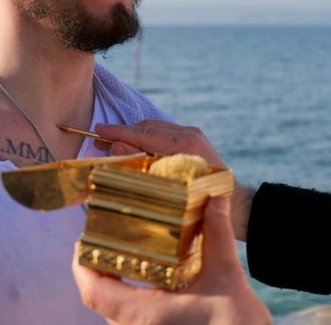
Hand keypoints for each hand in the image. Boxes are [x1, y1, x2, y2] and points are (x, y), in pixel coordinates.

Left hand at [73, 194, 271, 324]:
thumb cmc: (237, 323)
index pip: (94, 293)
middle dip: (96, 270)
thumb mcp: (226, 273)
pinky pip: (129, 319)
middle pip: (100, 300)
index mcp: (147, 314)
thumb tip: (214, 198)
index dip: (81, 267)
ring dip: (112, 285)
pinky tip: (146, 278)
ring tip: (120, 255)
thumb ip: (217, 233)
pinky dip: (129, 297)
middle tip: (101, 240)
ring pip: (113, 313)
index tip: (81, 242)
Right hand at [93, 120, 255, 239]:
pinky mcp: (192, 139)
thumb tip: (117, 145)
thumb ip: (142, 162)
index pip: (144, 133)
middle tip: (99, 141)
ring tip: (111, 143)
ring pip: (154, 128)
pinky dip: (146, 139)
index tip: (98, 130)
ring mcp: (192, 134)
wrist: (233, 203)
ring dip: (133, 136)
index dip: (118, 132)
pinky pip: (163, 134)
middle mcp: (189, 133)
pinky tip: (133, 148)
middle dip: (122, 133)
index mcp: (184, 143)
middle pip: (147, 127)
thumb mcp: (167, 184)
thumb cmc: (201, 200)